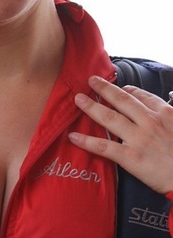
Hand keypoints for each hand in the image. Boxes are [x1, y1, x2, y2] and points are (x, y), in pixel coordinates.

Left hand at [68, 75, 172, 194]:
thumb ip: (170, 115)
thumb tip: (161, 109)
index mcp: (165, 114)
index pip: (142, 96)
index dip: (128, 90)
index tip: (120, 88)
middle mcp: (149, 122)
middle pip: (122, 101)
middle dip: (105, 89)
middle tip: (91, 80)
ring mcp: (139, 139)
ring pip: (110, 118)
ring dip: (91, 107)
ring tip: (78, 99)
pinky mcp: (131, 157)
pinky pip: (104, 147)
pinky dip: (87, 141)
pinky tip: (73, 137)